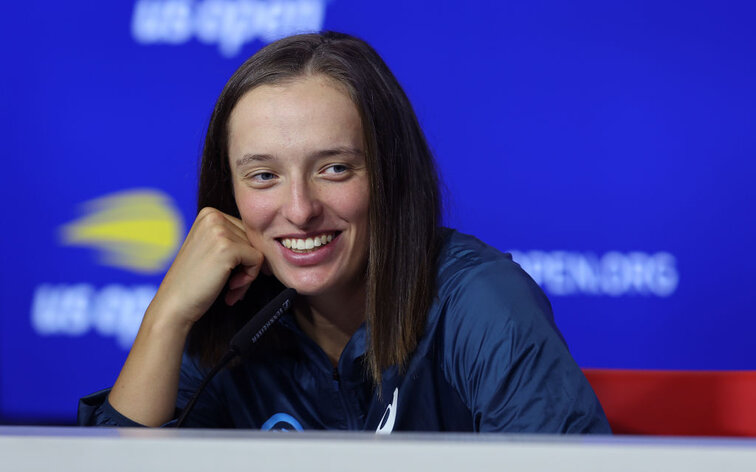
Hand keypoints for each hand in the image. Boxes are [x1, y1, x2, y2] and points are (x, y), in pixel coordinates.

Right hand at [151, 207, 263, 327]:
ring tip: (230, 287)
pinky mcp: (228, 248)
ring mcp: (219, 230)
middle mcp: (213, 216)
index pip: (246, 230)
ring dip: (248, 274)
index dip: (244, 254)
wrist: (174, 303)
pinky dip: (250, 278)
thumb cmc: (194, 281)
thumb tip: (267, 241)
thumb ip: (233, 238)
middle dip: (247, 264)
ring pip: (258, 250)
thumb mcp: (211, 248)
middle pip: (253, 239)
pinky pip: (258, 260)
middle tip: (233, 284)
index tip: (232, 273)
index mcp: (209, 213)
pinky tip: (231, 287)